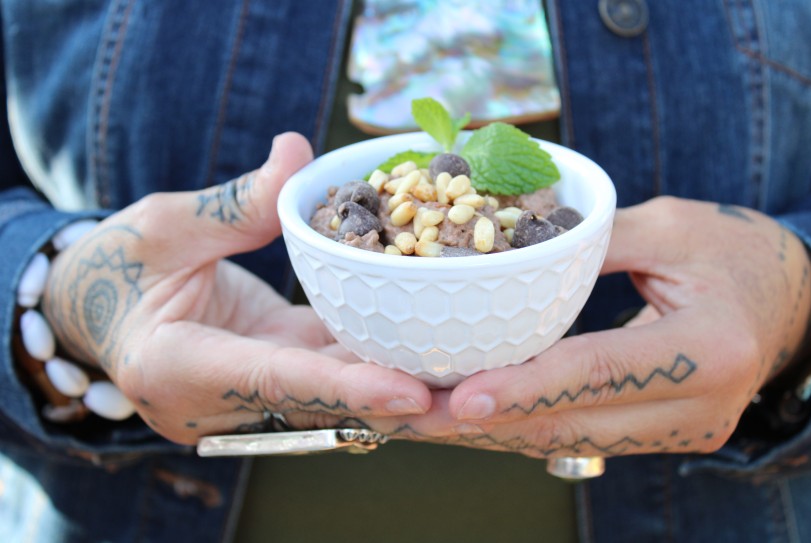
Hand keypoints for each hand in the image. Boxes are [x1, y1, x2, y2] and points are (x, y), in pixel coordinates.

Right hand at [42, 133, 429, 443]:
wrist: (92, 307)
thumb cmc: (113, 267)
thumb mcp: (162, 224)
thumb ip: (234, 202)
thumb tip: (296, 154)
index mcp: (177, 366)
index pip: (277, 379)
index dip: (348, 388)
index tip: (413, 392)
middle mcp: (217, 399)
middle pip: (319, 401)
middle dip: (392, 401)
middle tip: (467, 393)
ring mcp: (245, 394)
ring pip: (331, 394)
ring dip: (394, 385)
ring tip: (463, 376)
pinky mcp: (268, 373)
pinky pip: (326, 369)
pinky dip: (371, 357)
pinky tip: (424, 343)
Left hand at [365, 197, 810, 458]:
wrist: (790, 302)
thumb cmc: (735, 253)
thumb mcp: (671, 227)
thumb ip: (594, 240)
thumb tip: (510, 251)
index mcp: (708, 346)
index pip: (596, 371)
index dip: (523, 387)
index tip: (455, 398)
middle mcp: (697, 406)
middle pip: (571, 424)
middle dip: (484, 425)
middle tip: (410, 416)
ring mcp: (681, 431)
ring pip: (568, 441)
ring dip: (493, 433)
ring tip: (424, 422)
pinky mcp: (662, 435)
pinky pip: (580, 436)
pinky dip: (524, 427)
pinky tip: (474, 419)